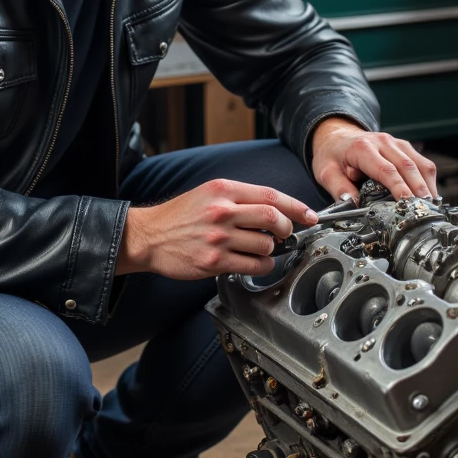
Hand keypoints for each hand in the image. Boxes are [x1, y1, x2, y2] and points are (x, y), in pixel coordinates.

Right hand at [117, 178, 318, 279]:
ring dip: (272, 250)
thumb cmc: (180, 216)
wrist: (149, 236)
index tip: (308, 215)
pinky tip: (256, 263)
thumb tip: (275, 209)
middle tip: (286, 234)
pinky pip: (252, 266)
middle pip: (273, 218)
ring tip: (263, 249)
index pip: (270, 195)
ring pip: (266, 245)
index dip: (295, 207)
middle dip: (287, 228)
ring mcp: (218, 238)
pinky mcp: (214, 261)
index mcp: (223, 190)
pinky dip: (262, 266)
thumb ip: (240, 198)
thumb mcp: (208, 194)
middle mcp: (222, 211)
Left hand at [311, 116, 437, 200]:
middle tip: (425, 210)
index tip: (407, 203)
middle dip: (419, 189)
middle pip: (408, 166)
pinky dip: (428, 180)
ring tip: (431, 206)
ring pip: (420, 163)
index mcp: (362, 148)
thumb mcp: (326, 173)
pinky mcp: (404, 147)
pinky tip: (429, 195)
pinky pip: (422, 162)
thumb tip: (354, 206)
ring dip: (427, 185)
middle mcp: (382, 142)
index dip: (399, 187)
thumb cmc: (332, 155)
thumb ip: (339, 189)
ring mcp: (396, 143)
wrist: (336, 136)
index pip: (386, 170)